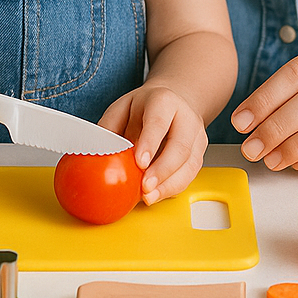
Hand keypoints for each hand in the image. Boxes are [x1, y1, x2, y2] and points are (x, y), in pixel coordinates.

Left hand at [100, 85, 208, 204]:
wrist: (173, 103)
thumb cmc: (145, 108)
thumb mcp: (122, 108)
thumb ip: (110, 127)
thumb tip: (97, 151)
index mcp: (164, 101)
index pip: (159, 121)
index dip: (150, 142)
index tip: (140, 162)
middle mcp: (186, 117)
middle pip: (180, 146)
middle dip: (162, 170)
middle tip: (145, 187)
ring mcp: (196, 136)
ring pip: (189, 163)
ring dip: (169, 184)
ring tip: (150, 196)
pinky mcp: (200, 153)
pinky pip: (191, 174)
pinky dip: (174, 188)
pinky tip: (159, 193)